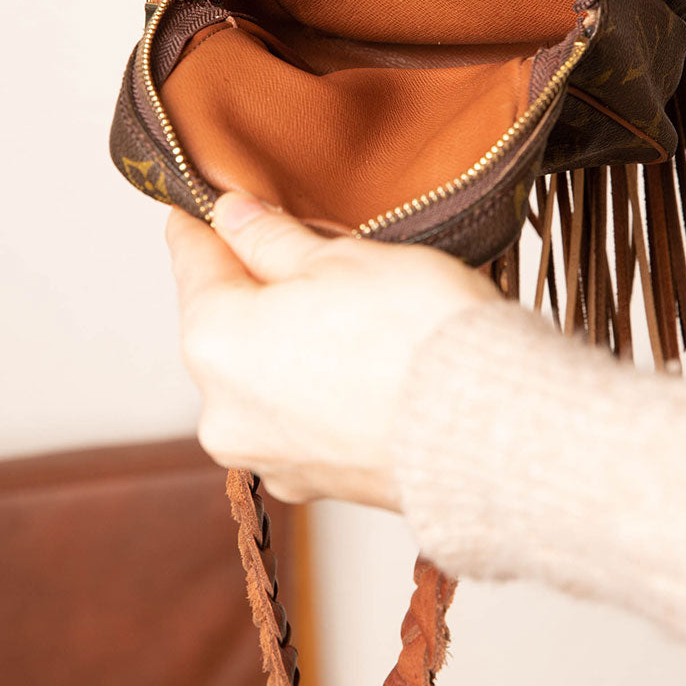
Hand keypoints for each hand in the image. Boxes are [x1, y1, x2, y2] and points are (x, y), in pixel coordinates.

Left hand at [166, 192, 501, 508]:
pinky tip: (364, 357)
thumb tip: (234, 217)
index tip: (208, 201)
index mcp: (214, 342)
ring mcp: (268, 455)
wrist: (493, 428)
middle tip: (310, 243)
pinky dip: (318, 384)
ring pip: (262, 372)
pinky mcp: (314, 483)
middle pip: (225, 322)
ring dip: (290, 336)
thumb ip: (271, 237)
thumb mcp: (340, 257)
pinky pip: (299, 415)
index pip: (192, 260)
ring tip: (352, 302)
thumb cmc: (418, 335)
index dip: (204, 222)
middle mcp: (223, 410)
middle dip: (260, 282)